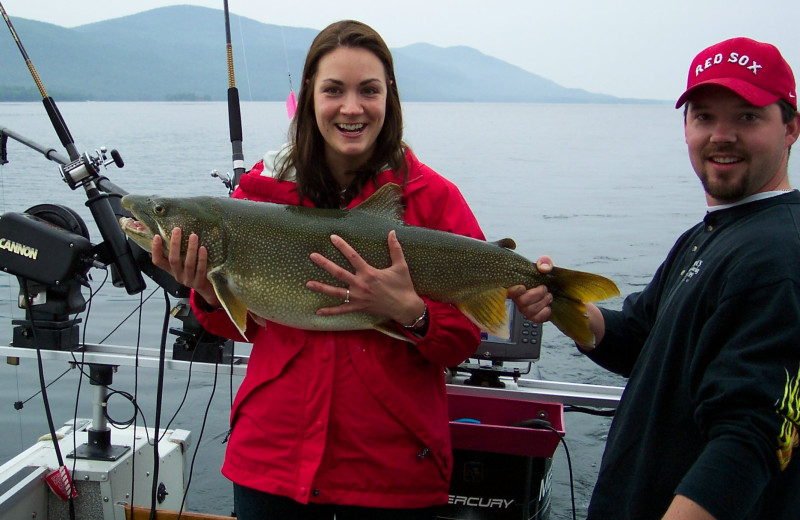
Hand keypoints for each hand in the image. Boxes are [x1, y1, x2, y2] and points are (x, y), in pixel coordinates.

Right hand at [151, 227, 219, 306]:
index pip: (158, 261)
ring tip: (193, 235)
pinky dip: (201, 258)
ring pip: (188, 264)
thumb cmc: (194, 271)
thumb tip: (175, 232)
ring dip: (191, 249)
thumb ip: (179, 253)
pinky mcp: (199, 283)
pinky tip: (203, 248)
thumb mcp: (183, 264)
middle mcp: (177, 275)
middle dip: (174, 244)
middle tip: (177, 230)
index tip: (157, 236)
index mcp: (171, 270)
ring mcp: (188, 280)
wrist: (206, 290)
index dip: (155, 250)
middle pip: (173, 260)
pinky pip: (200, 269)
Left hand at [306, 230, 425, 323]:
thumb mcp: (401, 266)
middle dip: (324, 264)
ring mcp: (358, 297)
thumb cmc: (403, 286)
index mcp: (369, 273)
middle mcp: (361, 284)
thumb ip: (395, 248)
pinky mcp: (359, 307)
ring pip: (336, 292)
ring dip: (321, 287)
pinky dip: (330, 311)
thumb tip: (392, 232)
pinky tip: (318, 311)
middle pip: (338, 272)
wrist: (405, 307)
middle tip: (312, 256)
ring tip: (308, 283)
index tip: (332, 237)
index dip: (342, 246)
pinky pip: (342, 310)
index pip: (352, 256)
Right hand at [507, 255, 553, 322]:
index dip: (514, 291)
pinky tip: (548, 307)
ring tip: (548, 296)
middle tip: (544, 289)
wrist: (551, 287)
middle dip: (536, 295)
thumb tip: (544, 268)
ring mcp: (525, 309)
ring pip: (529, 311)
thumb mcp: (544, 266)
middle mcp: (518, 299)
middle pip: (521, 302)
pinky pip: (535, 319)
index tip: (523, 287)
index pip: (508, 291)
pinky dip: (544, 313)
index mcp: (516, 286)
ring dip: (542, 302)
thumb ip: (544, 263)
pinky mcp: (533, 316)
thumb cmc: (543, 276)